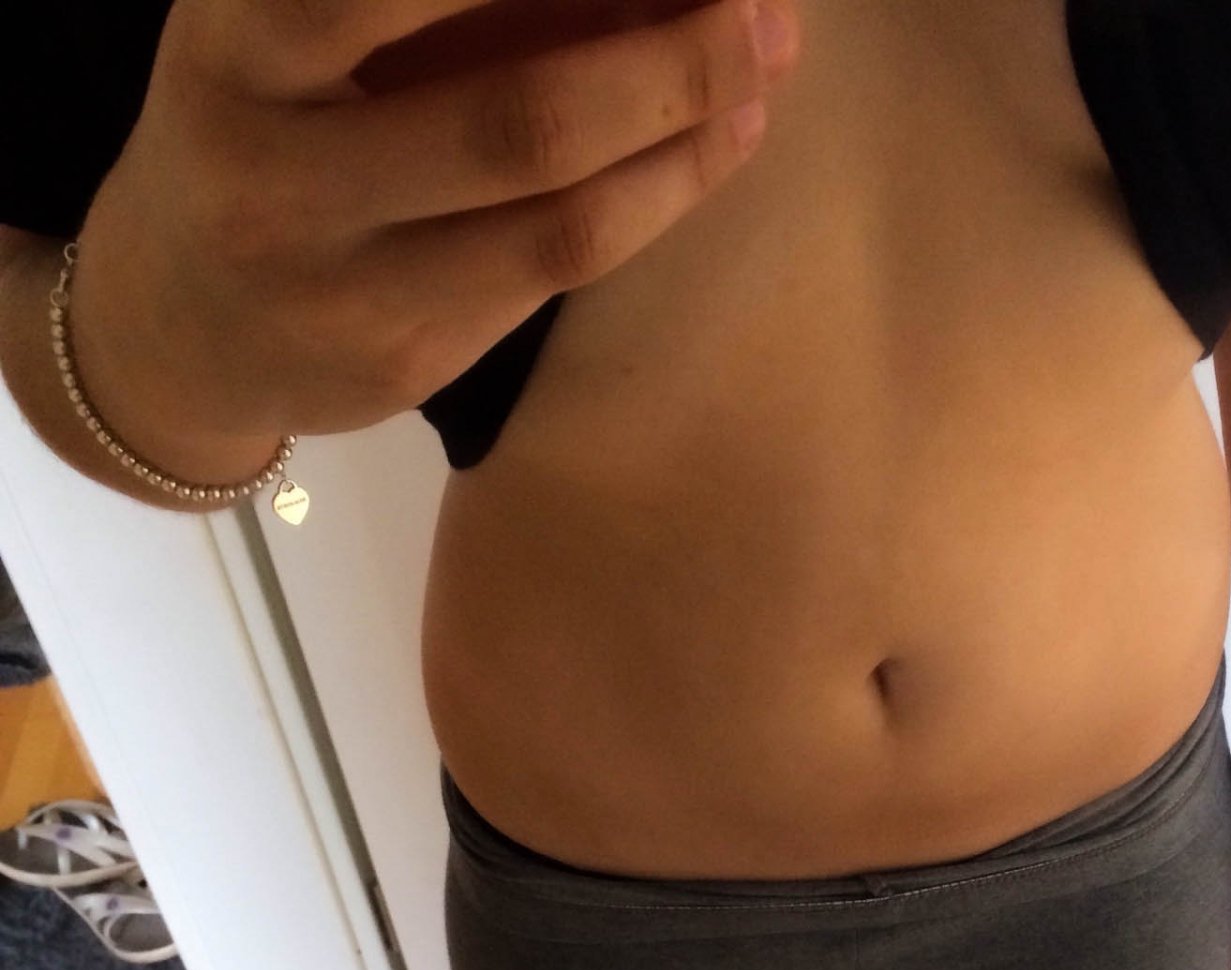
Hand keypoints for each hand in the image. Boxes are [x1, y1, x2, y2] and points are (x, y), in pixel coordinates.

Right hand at [65, 0, 798, 443]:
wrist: (167, 323)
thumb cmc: (257, 127)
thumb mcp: (288, 25)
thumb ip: (432, 5)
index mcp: (238, 44)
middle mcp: (277, 177)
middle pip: (523, 124)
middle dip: (670, 66)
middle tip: (760, 8)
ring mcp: (340, 293)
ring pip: (558, 229)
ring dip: (685, 150)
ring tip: (760, 75)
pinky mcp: (396, 368)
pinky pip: (549, 284)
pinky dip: (645, 208)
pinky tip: (704, 151)